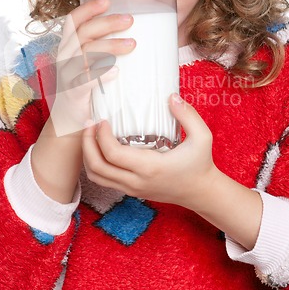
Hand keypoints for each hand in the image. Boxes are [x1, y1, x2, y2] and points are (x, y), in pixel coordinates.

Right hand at [47, 0, 135, 135]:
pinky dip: (99, 74)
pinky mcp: (72, 93)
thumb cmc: (86, 87)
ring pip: (86, 53)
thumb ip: (103, 49)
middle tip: (130, 20)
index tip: (107, 1)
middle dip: (107, 23)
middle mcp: (65, 57)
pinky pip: (83, 81)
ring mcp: (67, 75)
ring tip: (132, 44)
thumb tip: (135, 35)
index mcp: (69, 47)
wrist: (70, 120)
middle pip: (83, 33)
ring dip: (109, 46)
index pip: (73, 22)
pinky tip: (116, 71)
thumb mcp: (91, 64)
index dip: (88, 9)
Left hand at [82, 93, 217, 209]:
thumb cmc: (200, 164)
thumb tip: (171, 96)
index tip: (103, 120)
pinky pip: (104, 180)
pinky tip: (100, 147)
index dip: (101, 135)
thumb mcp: (202, 137)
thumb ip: (188, 115)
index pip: (112, 154)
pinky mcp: (131, 191)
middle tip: (88, 124)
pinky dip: (95, 164)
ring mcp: (132, 189)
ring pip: (96, 177)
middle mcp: (136, 181)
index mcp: (149, 168)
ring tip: (90, 135)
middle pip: (96, 167)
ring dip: (88, 155)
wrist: (201, 193)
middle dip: (86, 144)